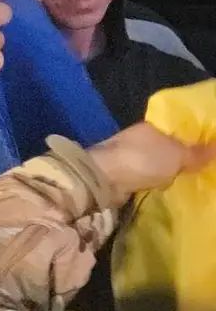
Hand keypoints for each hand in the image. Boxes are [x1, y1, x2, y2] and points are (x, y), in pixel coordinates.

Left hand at [88, 122, 215, 205]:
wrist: (105, 178)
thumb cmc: (143, 159)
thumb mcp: (177, 155)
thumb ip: (197, 152)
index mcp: (154, 126)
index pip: (180, 127)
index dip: (196, 136)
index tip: (211, 146)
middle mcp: (142, 137)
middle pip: (170, 145)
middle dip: (186, 154)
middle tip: (206, 166)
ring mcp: (133, 154)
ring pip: (161, 160)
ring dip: (173, 168)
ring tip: (195, 177)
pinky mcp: (128, 172)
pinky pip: (152, 174)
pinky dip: (161, 179)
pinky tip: (173, 185)